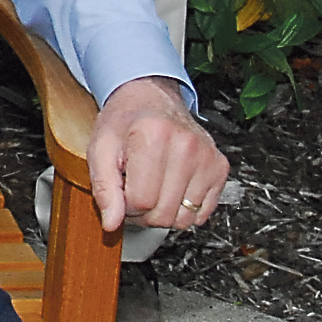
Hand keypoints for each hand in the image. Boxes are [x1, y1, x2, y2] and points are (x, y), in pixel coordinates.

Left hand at [87, 76, 229, 232]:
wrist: (151, 98)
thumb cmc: (125, 122)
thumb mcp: (101, 147)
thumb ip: (103, 187)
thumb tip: (112, 223)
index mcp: (153, 136)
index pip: (140, 201)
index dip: (125, 204)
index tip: (121, 190)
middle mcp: (186, 145)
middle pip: (163, 214)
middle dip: (143, 211)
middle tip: (134, 190)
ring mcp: (207, 157)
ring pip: (184, 219)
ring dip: (164, 212)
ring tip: (153, 187)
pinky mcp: (220, 167)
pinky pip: (203, 213)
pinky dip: (184, 209)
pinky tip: (171, 187)